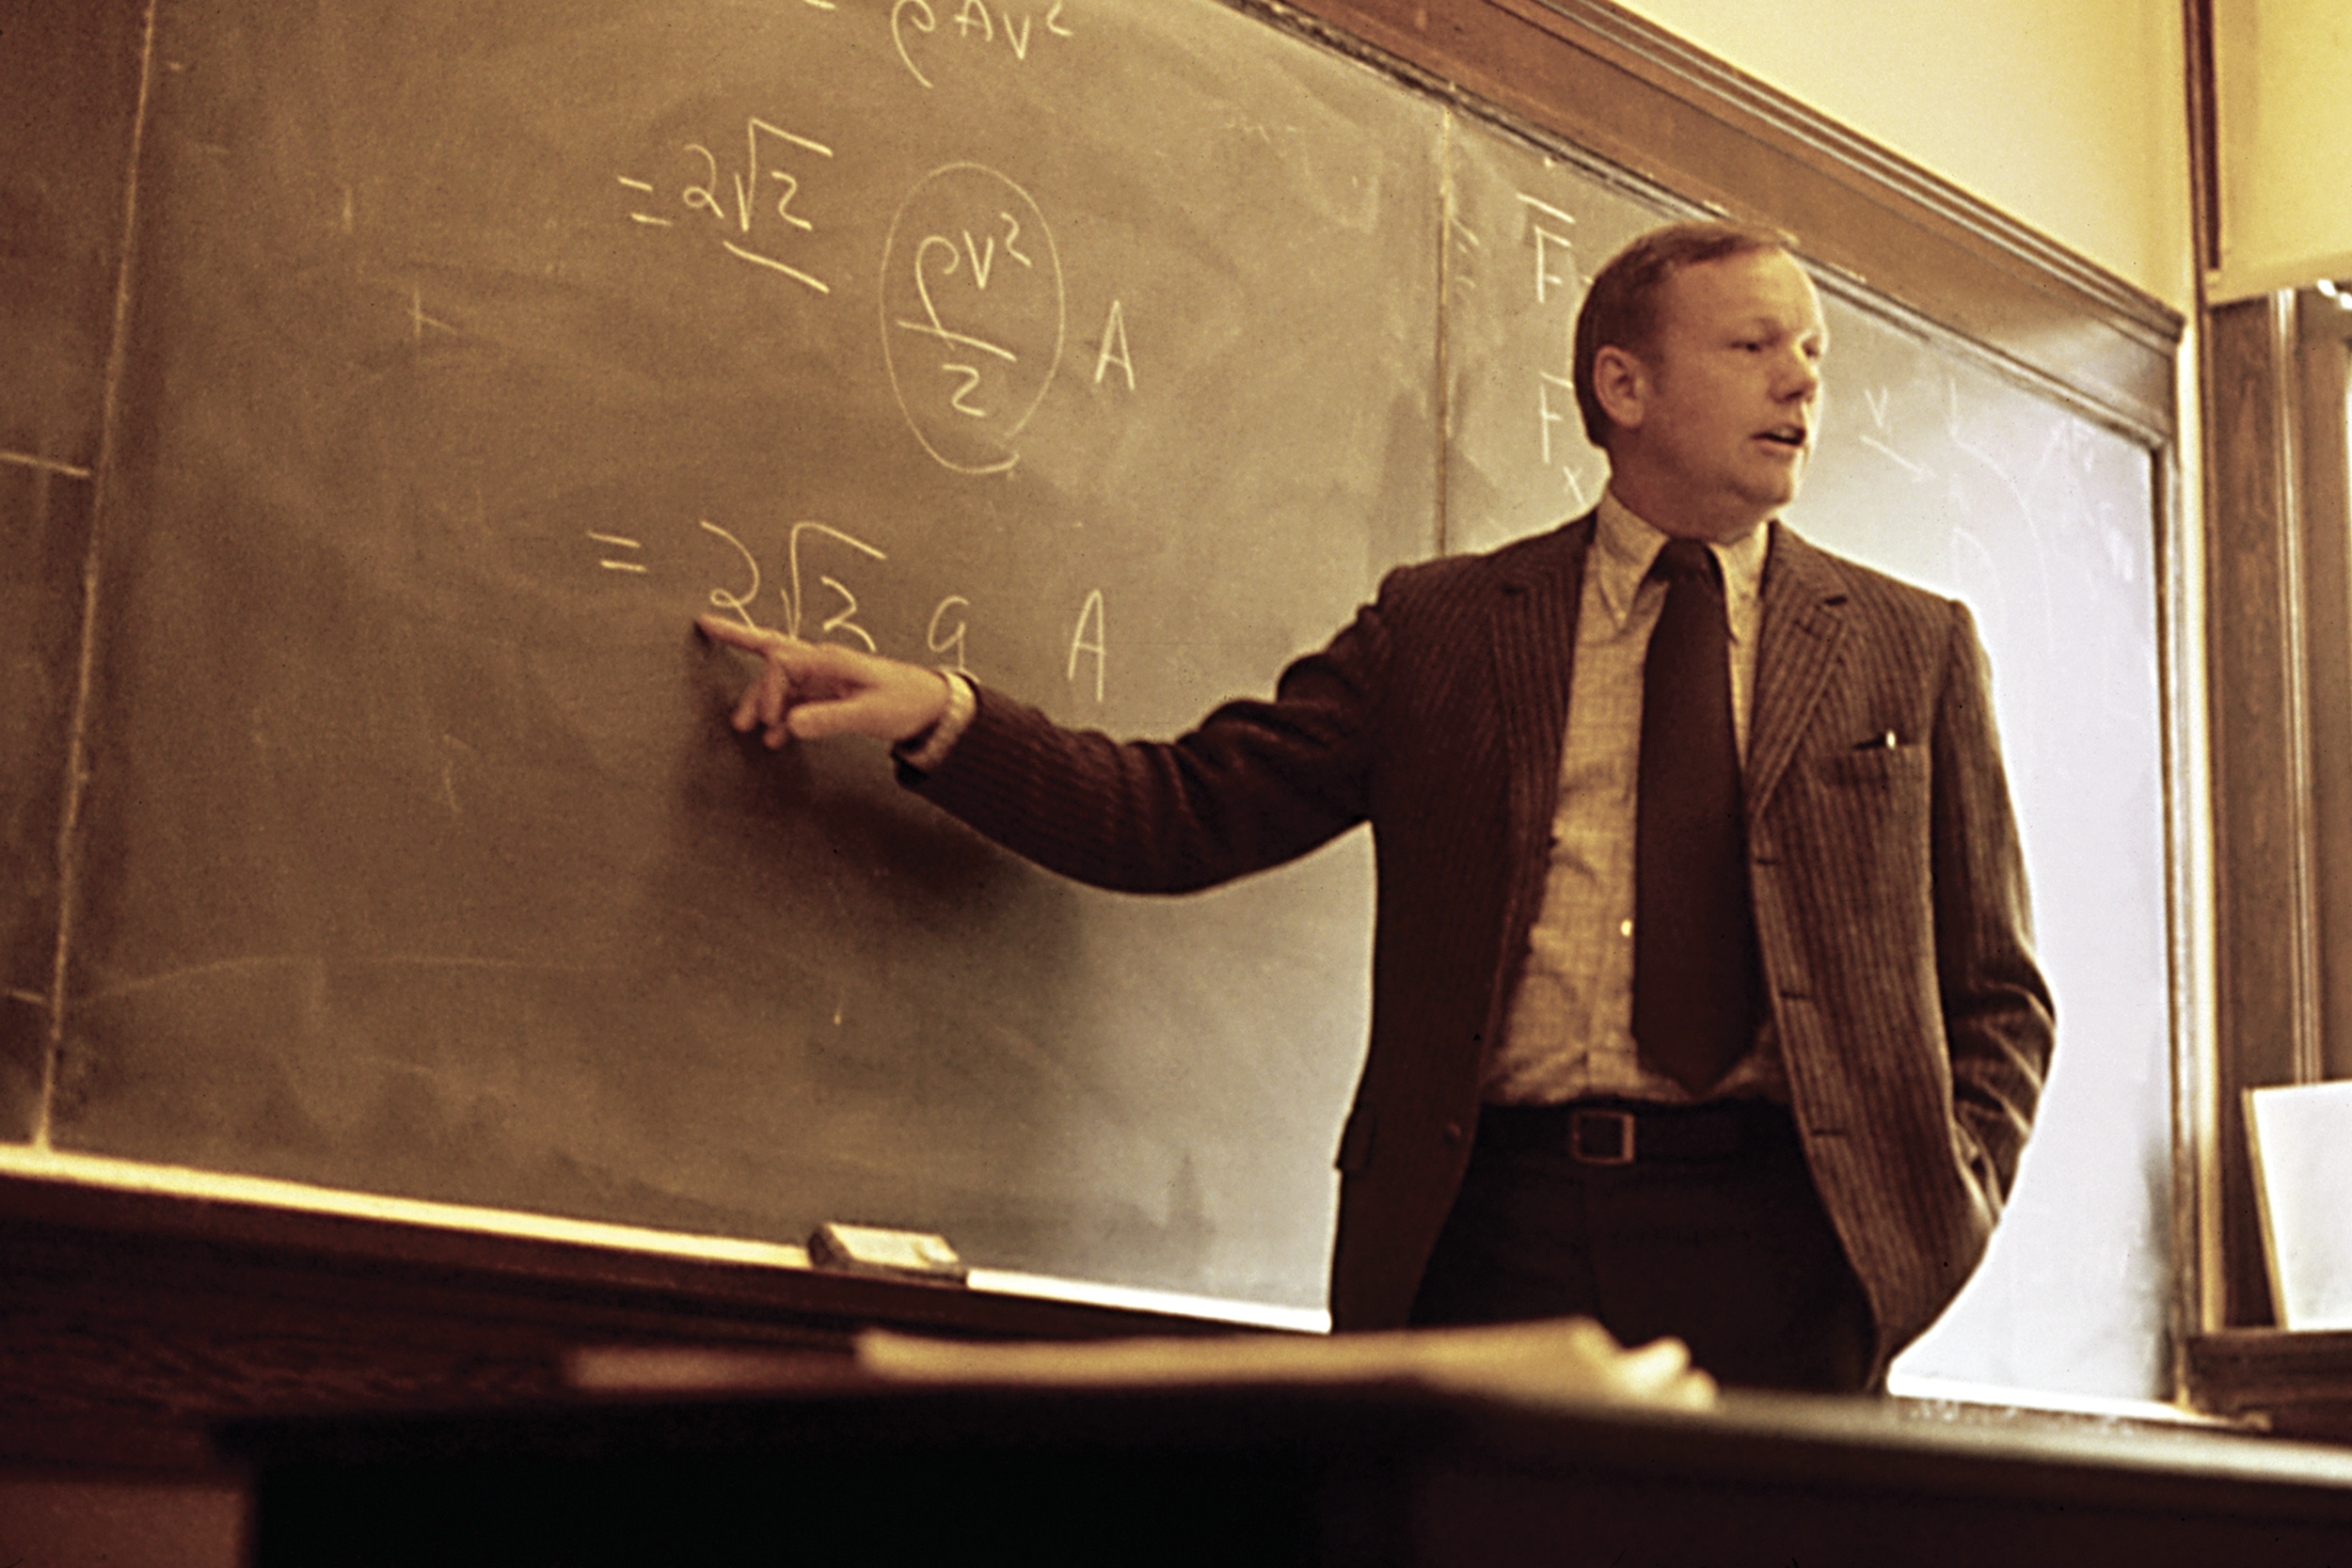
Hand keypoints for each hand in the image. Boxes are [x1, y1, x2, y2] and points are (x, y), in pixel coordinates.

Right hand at [697, 615, 950, 748]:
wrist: (933, 707)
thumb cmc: (906, 702)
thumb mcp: (869, 713)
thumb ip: (829, 718)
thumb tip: (789, 725)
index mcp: (829, 659)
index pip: (780, 663)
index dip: (767, 692)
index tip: (769, 721)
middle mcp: (823, 662)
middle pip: (772, 647)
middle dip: (738, 637)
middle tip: (707, 629)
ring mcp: (824, 677)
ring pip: (780, 680)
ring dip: (760, 700)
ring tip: (745, 728)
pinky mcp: (830, 693)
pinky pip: (795, 699)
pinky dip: (781, 716)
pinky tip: (774, 737)